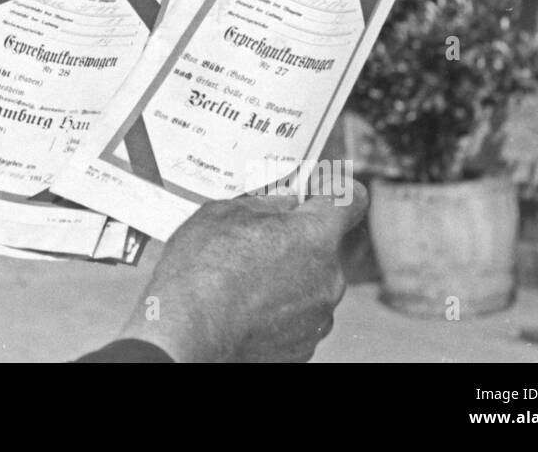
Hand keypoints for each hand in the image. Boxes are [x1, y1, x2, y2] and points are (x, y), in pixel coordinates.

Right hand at [120, 182, 366, 361]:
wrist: (188, 332)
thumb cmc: (203, 270)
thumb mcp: (224, 214)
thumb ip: (264, 205)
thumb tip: (282, 204)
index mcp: (315, 235)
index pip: (349, 200)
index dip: (336, 190)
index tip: (319, 190)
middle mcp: (328, 278)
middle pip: (322, 248)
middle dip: (294, 241)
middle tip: (253, 241)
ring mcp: (317, 318)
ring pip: (309, 285)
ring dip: (285, 278)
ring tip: (241, 281)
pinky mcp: (302, 348)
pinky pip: (296, 318)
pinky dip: (276, 312)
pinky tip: (243, 308)